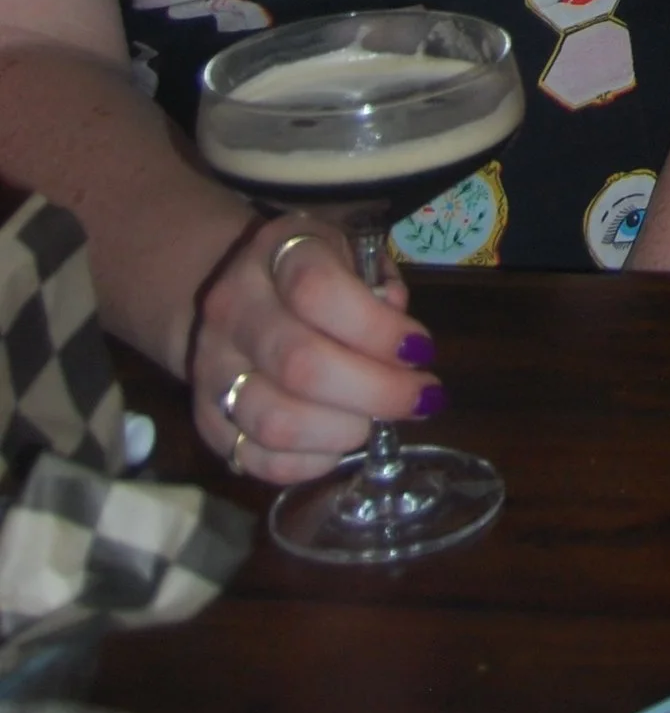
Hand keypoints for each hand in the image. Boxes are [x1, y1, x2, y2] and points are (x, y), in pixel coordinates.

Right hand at [189, 217, 441, 488]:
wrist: (239, 294)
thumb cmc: (315, 273)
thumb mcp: (352, 252)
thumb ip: (382, 289)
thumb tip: (403, 344)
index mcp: (275, 251)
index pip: (317, 290)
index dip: (377, 328)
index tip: (421, 350)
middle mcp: (232, 308)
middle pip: (300, 365)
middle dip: (376, 391)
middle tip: (420, 397)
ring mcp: (211, 368)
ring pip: (276, 421)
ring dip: (344, 431)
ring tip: (376, 421)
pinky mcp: (206, 420)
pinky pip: (257, 459)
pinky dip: (311, 461)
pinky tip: (339, 441)